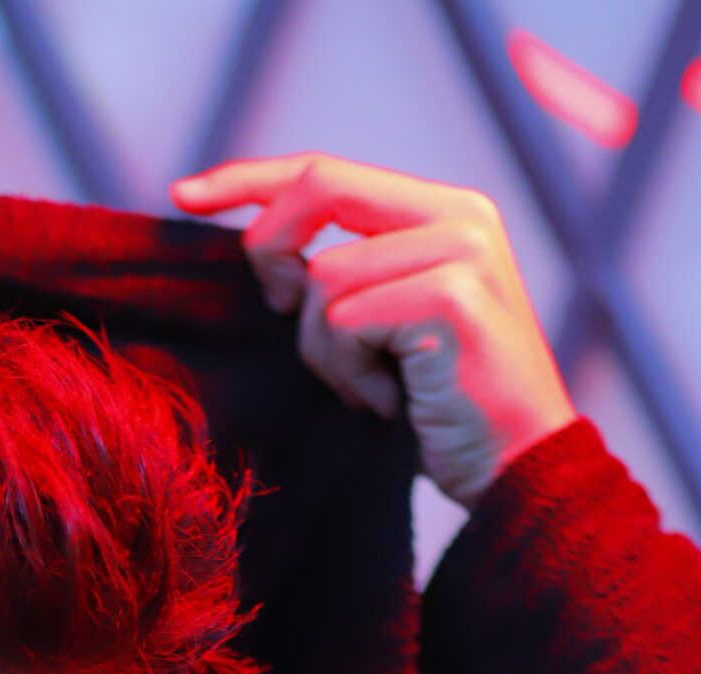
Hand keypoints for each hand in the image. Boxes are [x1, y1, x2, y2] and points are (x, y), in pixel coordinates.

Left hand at [168, 152, 577, 510]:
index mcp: (444, 212)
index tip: (185, 196)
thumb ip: (348, 275)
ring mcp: (460, 250)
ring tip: (375, 392)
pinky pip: (343, 321)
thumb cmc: (442, 415)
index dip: (252, 179)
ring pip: (323, 279)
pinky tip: (393, 404)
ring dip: (326, 355)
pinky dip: (350, 375)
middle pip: (319, 188)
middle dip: (269, 249)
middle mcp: (459, 215)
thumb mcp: (388, 329)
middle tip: (274, 312)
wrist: (515, 474)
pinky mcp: (450, 296)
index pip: (329, 171)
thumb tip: (267, 258)